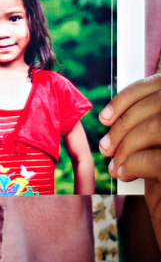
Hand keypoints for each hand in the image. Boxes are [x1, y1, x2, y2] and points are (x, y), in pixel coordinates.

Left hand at [99, 74, 160, 247]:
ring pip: (157, 127)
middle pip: (158, 104)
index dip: (129, 97)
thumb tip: (117, 114)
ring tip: (115, 164)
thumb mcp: (154, 160)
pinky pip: (157, 158)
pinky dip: (133, 163)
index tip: (106, 116)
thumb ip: (145, 135)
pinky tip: (124, 175)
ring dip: (127, 144)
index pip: (159, 87)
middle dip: (123, 124)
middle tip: (106, 146)